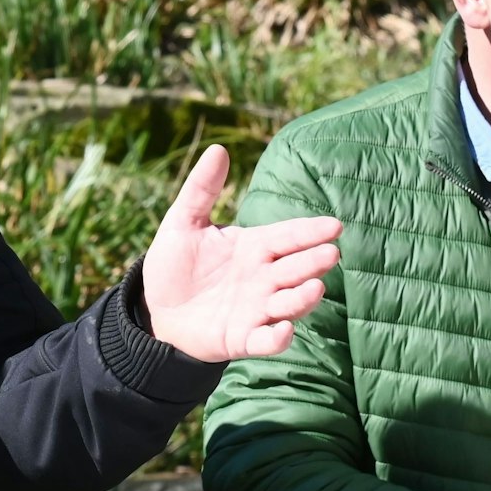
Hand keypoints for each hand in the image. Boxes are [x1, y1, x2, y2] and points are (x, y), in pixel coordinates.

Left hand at [141, 145, 341, 361]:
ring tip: (314, 287)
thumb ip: (201, 189)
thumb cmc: (175, 265)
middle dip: (313, 262)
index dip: (310, 231)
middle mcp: (263, 278)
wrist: (156, 310)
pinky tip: (283, 330)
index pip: (288, 236)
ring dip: (303, 298)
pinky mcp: (242, 339)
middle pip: (295, 268)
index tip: (334, 225)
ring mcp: (256, 309)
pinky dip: (276, 339)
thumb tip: (218, 149)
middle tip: (330, 253)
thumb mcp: (183, 223)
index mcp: (254, 247)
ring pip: (289, 304)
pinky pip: (264, 341)